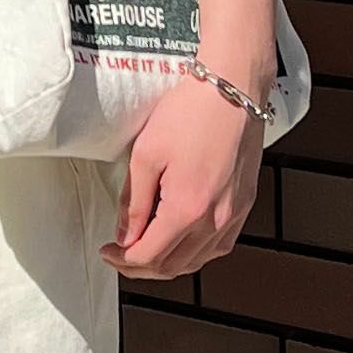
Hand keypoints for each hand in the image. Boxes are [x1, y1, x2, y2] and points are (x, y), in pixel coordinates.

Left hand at [101, 66, 266, 280]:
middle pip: (171, 266)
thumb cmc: (190, 112)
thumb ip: (133, 202)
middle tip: (120, 253)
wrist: (234, 87)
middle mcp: (214, 220)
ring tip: (145, 249)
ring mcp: (233, 215)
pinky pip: (217, 247)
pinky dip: (194, 253)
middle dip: (140, 266)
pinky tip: (179, 242)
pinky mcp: (244, 205)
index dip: (122, 259)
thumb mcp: (145, 155)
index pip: (148, 256)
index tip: (108, 250)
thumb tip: (125, 235)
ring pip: (195, 262)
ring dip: (167, 263)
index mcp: (186, 209)